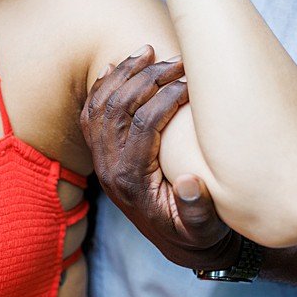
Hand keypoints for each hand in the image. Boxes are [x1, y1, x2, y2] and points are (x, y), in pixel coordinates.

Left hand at [80, 45, 239, 270]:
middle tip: (179, 60)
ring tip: (151, 52)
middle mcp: (110, 169)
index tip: (193, 82)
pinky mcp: (103, 154)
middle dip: (148, 77)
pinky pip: (92, 112)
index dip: (167, 97)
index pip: (143, 125)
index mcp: (133, 182)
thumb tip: (188, 183)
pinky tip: (121, 64)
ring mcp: (102, 160)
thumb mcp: (204, 230)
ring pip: (101, 105)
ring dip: (124, 74)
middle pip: (118, 107)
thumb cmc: (198, 232)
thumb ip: (197, 210)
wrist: (180, 245)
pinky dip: (104, 85)